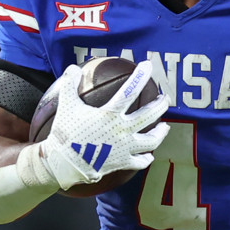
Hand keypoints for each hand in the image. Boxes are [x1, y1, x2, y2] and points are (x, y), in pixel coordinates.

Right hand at [22, 61, 169, 190]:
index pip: (130, 91)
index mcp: (110, 114)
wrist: (64, 164)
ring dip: (161, 132)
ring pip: (151, 140)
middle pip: (149, 115)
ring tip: (165, 126)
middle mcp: (122, 130)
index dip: (140, 76)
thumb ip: (70, 85)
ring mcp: (125, 148)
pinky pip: (140, 161)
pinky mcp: (123, 163)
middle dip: (161, 105)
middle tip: (165, 98)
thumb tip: (72, 68)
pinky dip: (146, 158)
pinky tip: (148, 156)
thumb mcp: (66, 105)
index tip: (148, 65)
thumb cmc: (65, 133)